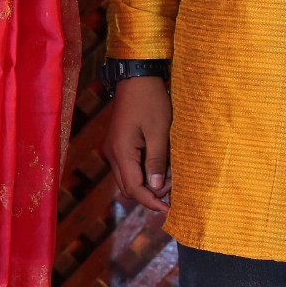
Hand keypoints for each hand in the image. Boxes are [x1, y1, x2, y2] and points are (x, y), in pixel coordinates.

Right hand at [102, 75, 171, 213]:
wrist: (136, 77)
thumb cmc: (151, 101)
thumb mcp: (159, 131)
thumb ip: (157, 160)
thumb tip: (156, 187)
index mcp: (121, 152)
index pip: (134, 189)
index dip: (151, 201)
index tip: (169, 209)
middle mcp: (112, 154)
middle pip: (128, 188)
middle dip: (150, 194)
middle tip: (173, 188)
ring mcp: (113, 149)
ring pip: (128, 178)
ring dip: (147, 183)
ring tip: (170, 175)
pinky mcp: (118, 144)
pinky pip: (128, 166)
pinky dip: (143, 171)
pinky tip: (160, 165)